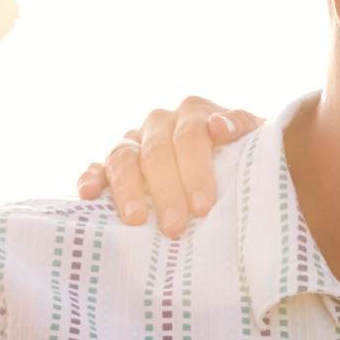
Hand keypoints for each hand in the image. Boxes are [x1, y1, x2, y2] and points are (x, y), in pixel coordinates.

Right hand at [73, 97, 262, 235]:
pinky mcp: (111, 162)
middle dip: (165, 190)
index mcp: (193, 112)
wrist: (226, 158)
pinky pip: (96, 166)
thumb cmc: (241, 156)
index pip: (191, 136)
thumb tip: (220, 127)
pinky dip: (90, 178)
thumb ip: (244, 128)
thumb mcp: (252, 140)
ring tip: (135, 220)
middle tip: (174, 227)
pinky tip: (88, 194)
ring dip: (127, 189)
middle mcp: (159, 122)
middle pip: (157, 152)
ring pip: (123, 157)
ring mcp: (133, 140)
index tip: (203, 206)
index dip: (196, 170)